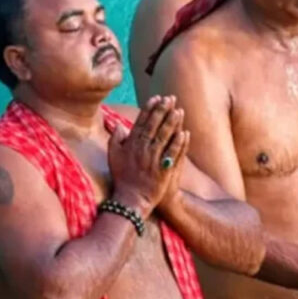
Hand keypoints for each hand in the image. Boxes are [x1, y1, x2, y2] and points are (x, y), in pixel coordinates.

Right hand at [108, 95, 188, 217]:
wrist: (131, 200)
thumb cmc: (122, 178)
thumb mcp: (113, 157)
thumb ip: (115, 140)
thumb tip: (118, 125)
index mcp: (130, 145)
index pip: (141, 123)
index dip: (149, 109)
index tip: (156, 98)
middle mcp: (141, 150)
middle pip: (154, 126)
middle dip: (162, 111)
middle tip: (170, 99)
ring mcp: (152, 160)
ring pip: (164, 137)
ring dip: (172, 123)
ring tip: (179, 111)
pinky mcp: (162, 170)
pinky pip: (172, 154)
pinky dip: (178, 143)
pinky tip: (184, 133)